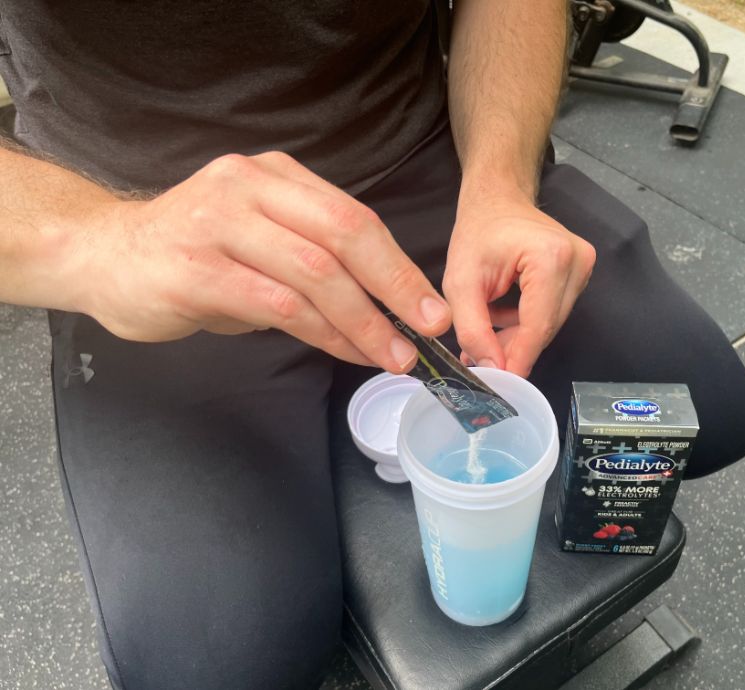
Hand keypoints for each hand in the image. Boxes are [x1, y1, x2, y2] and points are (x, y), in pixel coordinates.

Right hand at [72, 152, 450, 371]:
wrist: (104, 255)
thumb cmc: (195, 253)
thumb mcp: (260, 239)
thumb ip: (315, 258)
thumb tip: (385, 307)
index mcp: (275, 176)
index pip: (354, 217)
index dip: (400, 265)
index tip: (431, 307)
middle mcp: (248, 186)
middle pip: (345, 235)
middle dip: (395, 288)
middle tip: (427, 331)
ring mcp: (218, 224)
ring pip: (315, 273)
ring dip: (363, 322)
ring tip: (392, 356)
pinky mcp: (194, 269)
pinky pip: (277, 305)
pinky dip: (322, 333)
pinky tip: (345, 353)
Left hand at [443, 194, 595, 377]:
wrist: (497, 200)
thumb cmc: (478, 232)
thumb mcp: (461, 282)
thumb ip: (473, 328)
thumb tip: (492, 369)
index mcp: (552, 258)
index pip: (537, 326)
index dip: (518, 358)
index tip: (500, 383)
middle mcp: (578, 261)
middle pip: (546, 328)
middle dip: (513, 348)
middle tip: (479, 358)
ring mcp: (584, 267)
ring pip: (550, 325)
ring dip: (518, 335)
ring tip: (486, 330)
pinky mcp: (581, 273)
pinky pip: (553, 313)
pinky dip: (527, 322)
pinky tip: (502, 315)